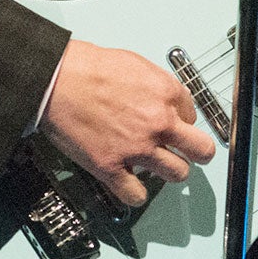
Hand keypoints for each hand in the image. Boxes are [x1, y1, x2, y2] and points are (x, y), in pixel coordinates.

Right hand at [42, 39, 217, 206]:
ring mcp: (137, 148)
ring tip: (160, 166)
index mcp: (165, 93)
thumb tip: (166, 100)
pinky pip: (137, 195)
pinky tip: (132, 184)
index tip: (176, 124)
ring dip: (171, 171)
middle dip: (198, 152)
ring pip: (178, 173)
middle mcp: (158, 122)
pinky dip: (136, 193)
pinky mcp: (111, 167)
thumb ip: (157, 85)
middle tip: (192, 153)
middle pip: (201, 149)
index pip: (193, 114)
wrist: (56, 80)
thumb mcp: (135, 63)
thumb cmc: (88, 68)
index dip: (183, 120)